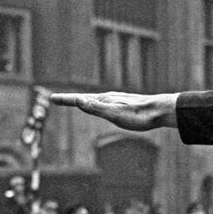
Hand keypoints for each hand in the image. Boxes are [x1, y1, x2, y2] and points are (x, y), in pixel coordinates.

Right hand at [49, 91, 178, 130]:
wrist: (160, 111)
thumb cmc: (138, 115)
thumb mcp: (115, 114)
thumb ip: (97, 108)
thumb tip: (78, 100)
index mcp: (105, 100)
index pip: (80, 100)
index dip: (66, 100)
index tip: (52, 99)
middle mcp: (110, 98)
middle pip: (85, 99)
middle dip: (71, 99)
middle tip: (57, 100)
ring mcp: (118, 101)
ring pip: (96, 101)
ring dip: (83, 101)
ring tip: (76, 101)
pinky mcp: (126, 105)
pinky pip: (106, 104)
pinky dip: (97, 104)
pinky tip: (104, 106)